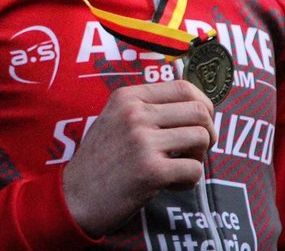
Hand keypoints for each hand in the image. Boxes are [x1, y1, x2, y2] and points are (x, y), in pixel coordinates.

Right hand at [61, 80, 215, 236]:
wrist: (75, 196)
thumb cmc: (101, 160)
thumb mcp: (114, 120)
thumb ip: (146, 109)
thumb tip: (195, 106)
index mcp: (127, 97)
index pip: (183, 87)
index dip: (204, 104)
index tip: (201, 122)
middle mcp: (135, 113)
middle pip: (200, 111)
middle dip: (209, 132)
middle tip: (196, 149)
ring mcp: (143, 141)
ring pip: (202, 138)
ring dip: (199, 157)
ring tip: (179, 167)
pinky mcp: (151, 170)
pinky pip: (195, 170)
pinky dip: (189, 181)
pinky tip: (170, 184)